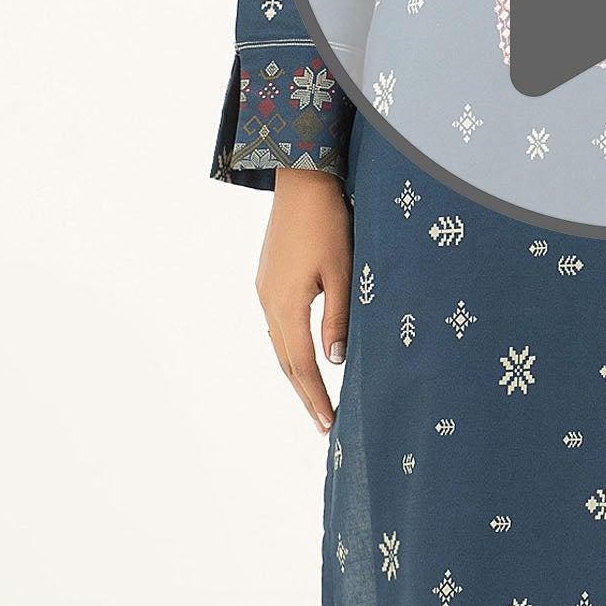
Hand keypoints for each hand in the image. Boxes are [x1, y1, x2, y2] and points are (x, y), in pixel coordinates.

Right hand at [256, 169, 351, 434]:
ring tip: (315, 398)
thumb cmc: (328, 223)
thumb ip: (338, 316)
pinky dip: (289, 348)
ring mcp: (264, 290)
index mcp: (286, 305)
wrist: (301, 182)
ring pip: (279, 344)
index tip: (329, 423)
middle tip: (323, 424)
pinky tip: (302, 354)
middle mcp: (268, 303)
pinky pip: (277, 325)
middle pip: (285, 361)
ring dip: (297, 373)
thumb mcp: (342, 270)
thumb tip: (335, 360)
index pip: (302, 365)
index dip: (316, 396)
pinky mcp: (267, 278)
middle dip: (305, 394)